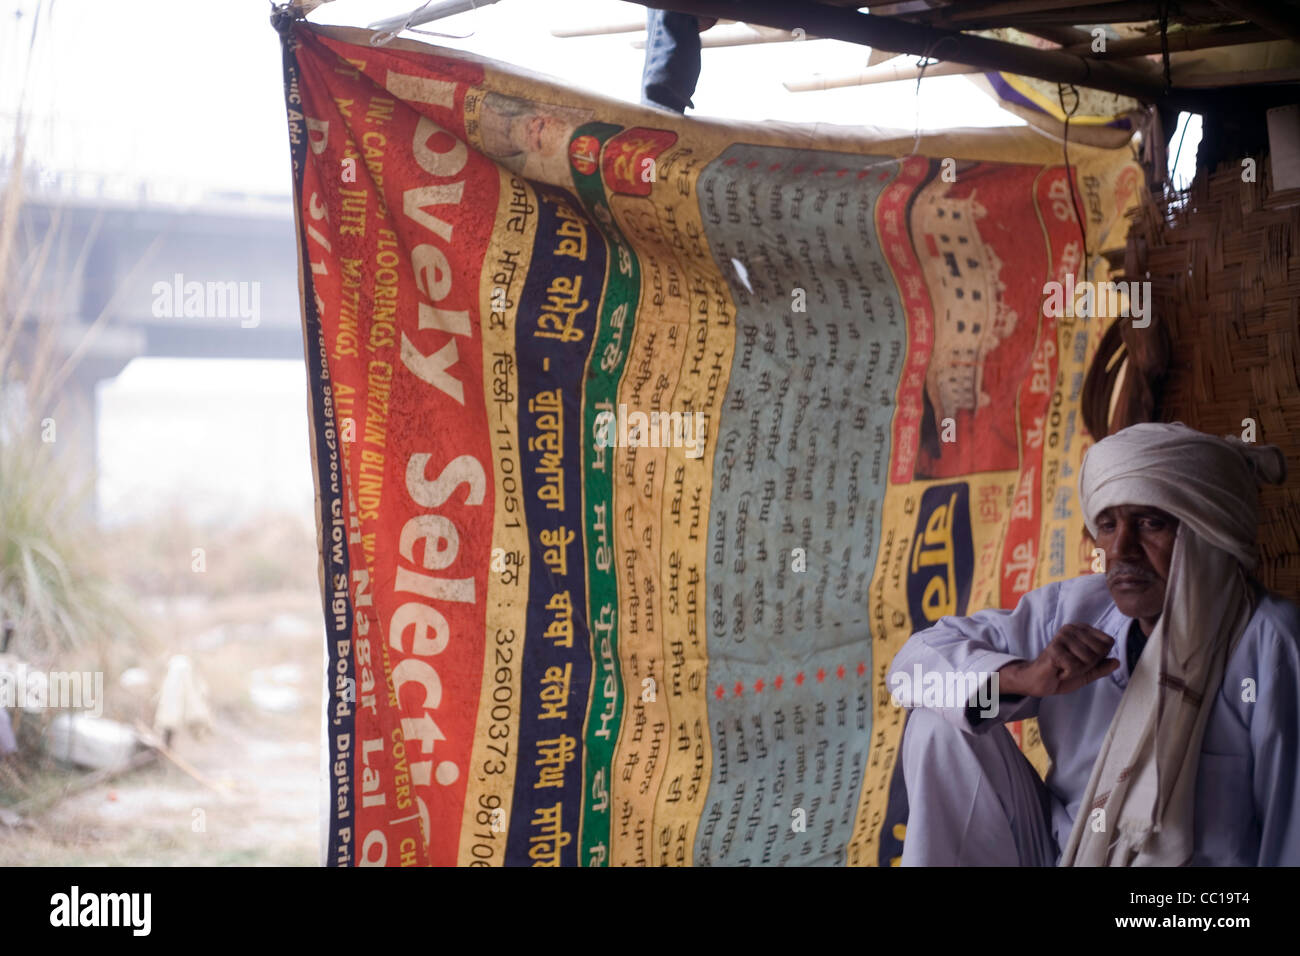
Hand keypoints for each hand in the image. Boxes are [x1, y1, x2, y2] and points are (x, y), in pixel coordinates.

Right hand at [998, 624, 1118, 697]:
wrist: (1038, 681)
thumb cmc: (1061, 673)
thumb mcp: (1087, 672)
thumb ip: (1102, 667)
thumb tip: (1117, 662)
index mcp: (1081, 630)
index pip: (1108, 643)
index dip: (1099, 658)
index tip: (1082, 661)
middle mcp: (1071, 629)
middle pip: (1099, 651)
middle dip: (1089, 665)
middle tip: (1072, 666)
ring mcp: (1062, 637)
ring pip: (1088, 659)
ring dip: (1078, 670)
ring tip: (1064, 668)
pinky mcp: (1054, 648)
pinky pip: (1075, 666)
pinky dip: (1068, 674)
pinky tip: (1058, 670)